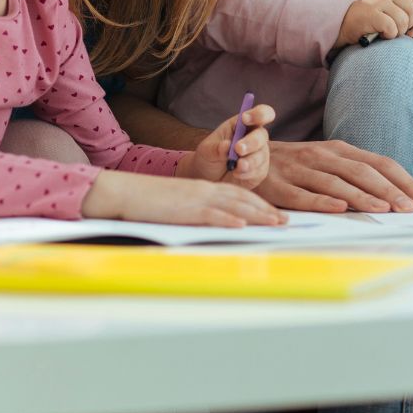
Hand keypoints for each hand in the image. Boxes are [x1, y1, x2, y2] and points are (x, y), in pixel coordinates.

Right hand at [82, 171, 286, 226]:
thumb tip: (220, 225)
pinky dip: (228, 219)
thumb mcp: (181, 202)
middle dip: (266, 209)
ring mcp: (196, 198)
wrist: (126, 192)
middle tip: (285, 220)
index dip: (259, 204)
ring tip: (275, 222)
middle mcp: (205, 190)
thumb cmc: (150, 201)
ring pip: (234, 204)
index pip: (238, 194)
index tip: (276, 214)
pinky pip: (211, 214)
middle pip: (243, 197)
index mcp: (204, 188)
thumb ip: (200, 210)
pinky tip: (242, 224)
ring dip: (258, 214)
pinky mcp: (185, 208)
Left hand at [183, 102, 273, 187]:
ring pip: (262, 155)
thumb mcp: (206, 150)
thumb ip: (216, 148)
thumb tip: (226, 145)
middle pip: (262, 135)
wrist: (208, 178)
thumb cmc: (209, 157)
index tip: (245, 118)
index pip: (260, 113)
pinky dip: (248, 173)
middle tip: (238, 149)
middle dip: (252, 142)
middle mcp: (255, 137)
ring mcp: (259, 154)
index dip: (258, 114)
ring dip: (250, 161)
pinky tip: (236, 174)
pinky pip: (259, 171)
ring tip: (236, 167)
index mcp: (243, 124)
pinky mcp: (260, 171)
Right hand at [256, 139, 412, 212]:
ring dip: (363, 196)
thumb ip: (365, 173)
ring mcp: (300, 169)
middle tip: (412, 207)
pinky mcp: (279, 185)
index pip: (379, 163)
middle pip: (362, 171)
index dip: (404, 180)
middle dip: (390, 190)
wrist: (246, 157)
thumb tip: (411, 189)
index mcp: (338, 149)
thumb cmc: (298, 165)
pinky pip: (303, 194)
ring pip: (336, 182)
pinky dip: (322, 201)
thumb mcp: (332, 161)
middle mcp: (322, 156)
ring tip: (385, 209)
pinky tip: (340, 209)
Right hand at [338, 0, 412, 46]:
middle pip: (412, 9)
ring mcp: (377, 2)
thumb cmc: (373, 19)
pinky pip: (391, 28)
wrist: (344, 23)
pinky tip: (381, 34)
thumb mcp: (391, 8)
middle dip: (409, 24)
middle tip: (399, 29)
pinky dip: (389, 35)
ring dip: (398, 31)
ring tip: (389, 32)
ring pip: (402, 20)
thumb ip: (409, 7)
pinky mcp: (370, 14)